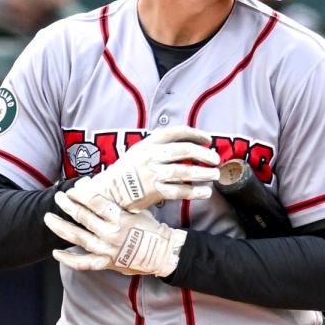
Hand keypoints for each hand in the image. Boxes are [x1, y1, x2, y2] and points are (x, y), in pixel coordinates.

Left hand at [45, 188, 186, 276]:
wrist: (163, 254)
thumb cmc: (152, 229)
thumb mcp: (137, 210)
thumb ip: (117, 203)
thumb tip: (98, 190)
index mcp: (120, 218)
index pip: (96, 202)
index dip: (82, 193)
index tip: (73, 187)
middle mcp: (111, 234)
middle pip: (83, 217)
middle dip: (68, 205)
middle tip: (58, 197)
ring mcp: (107, 250)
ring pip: (78, 238)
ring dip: (61, 227)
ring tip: (48, 218)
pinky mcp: (106, 263)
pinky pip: (83, 263)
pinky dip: (68, 259)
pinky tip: (56, 252)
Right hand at [72, 125, 219, 211]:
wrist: (109, 191)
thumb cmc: (126, 172)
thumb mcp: (139, 151)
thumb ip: (159, 146)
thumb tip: (187, 144)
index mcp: (149, 143)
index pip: (177, 132)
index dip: (196, 134)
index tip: (208, 139)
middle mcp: (151, 156)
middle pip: (184, 150)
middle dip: (204, 154)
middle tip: (216, 159)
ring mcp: (152, 174)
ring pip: (184, 171)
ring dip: (203, 173)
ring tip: (215, 175)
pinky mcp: (154, 192)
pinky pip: (179, 191)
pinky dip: (194, 192)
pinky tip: (206, 192)